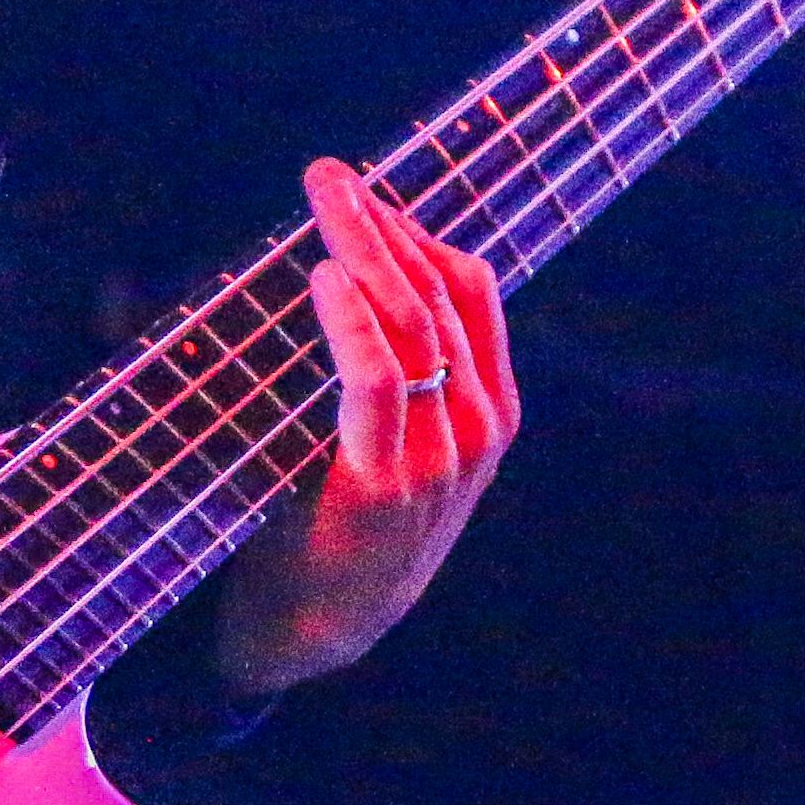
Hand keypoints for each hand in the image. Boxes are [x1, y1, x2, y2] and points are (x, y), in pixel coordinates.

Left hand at [216, 159, 520, 697]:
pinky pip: (378, 384)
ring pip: (412, 329)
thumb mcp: (391, 441)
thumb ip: (389, 371)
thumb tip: (337, 268)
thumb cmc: (339, 520)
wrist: (319, 631)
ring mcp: (437, 462)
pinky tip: (324, 279)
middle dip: (381, 224)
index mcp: (486, 413)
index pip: (471, 293)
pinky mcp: (382, 487)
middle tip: (328, 173)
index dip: (419, 230)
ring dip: (364, 252)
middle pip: (439, 297)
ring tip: (324, 200)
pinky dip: (353, 324)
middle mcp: (474, 432)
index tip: (367, 188)